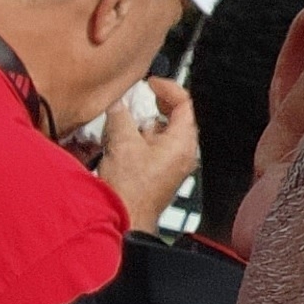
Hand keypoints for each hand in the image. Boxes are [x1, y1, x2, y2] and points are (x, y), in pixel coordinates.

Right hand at [94, 77, 199, 230]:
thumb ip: (121, 116)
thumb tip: (118, 103)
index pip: (185, 104)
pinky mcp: (160, 174)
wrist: (125, 219)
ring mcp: (173, 165)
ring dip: (144, 123)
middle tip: (138, 98)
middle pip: (175, 118)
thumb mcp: (122, 142)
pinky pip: (154, 148)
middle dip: (154, 105)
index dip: (167, 88)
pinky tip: (122, 140)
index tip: (152, 83)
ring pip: (162, 133)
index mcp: (182, 142)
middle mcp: (183, 154)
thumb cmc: (130, 190)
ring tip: (125, 118)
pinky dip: (141, 139)